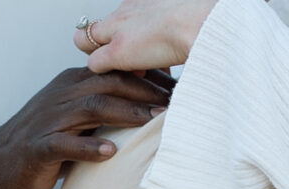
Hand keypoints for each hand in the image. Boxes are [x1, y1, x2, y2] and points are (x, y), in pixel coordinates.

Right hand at [0, 68, 171, 188]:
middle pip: (109, 84)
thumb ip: (107, 112)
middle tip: (178, 105)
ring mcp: (48, 120)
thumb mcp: (77, 123)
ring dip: (126, 114)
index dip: (149, 80)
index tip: (181, 91)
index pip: (117, 73)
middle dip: (146, 93)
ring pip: (91, 108)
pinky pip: (65, 143)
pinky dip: (88, 147)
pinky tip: (110, 153)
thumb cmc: (43, 146)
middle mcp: (62, 96)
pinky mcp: (37, 147)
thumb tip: (151, 110)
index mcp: (73, 86)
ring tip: (154, 123)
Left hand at [73, 0, 217, 72]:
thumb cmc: (203, 26)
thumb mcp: (186, 20)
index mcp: (142, 3)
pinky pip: (94, 64)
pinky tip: (127, 81)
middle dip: (104, 44)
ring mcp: (118, 31)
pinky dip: (106, 75)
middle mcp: (126, 11)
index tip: (143, 50)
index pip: (120, 18)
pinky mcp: (117, 52)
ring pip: (85, 41)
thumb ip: (175, 30)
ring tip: (130, 72)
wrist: (200, 25)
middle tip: (129, 63)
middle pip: (96, 26)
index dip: (124, 35)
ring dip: (103, 59)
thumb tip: (182, 46)